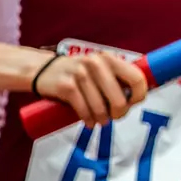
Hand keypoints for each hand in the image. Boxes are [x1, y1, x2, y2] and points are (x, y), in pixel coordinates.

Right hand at [32, 49, 148, 126]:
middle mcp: (96, 63)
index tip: (131, 103)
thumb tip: (135, 99)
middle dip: (118, 114)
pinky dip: (88, 120)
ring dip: (101, 119)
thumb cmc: (77, 74)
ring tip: (99, 120)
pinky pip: (84, 111)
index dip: (138, 96)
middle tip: (113, 116)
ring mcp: (80, 74)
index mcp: (110, 59)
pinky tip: (88, 121)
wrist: (42, 70)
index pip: (137, 78)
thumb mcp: (99, 70)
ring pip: (101, 109)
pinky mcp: (66, 86)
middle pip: (120, 100)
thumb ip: (117, 79)